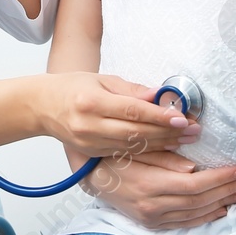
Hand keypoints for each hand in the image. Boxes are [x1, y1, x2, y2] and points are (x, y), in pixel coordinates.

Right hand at [34, 73, 200, 158]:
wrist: (43, 106)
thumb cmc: (73, 87)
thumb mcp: (102, 80)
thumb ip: (132, 90)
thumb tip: (161, 95)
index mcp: (91, 102)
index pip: (132, 111)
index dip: (159, 116)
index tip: (182, 118)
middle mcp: (89, 125)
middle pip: (135, 132)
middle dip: (167, 133)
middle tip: (193, 131)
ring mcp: (89, 143)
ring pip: (133, 147)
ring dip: (162, 146)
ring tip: (185, 141)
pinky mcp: (91, 154)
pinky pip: (125, 155)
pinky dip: (147, 153)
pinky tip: (165, 150)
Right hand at [80, 149, 235, 229]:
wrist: (89, 174)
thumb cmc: (113, 153)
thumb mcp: (135, 147)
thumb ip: (163, 155)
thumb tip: (193, 164)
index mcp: (148, 185)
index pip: (194, 185)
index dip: (221, 178)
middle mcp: (152, 207)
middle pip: (200, 201)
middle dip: (229, 190)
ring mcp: (152, 218)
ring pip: (196, 214)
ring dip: (223, 203)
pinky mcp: (152, 223)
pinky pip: (185, 223)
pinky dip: (206, 216)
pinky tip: (221, 208)